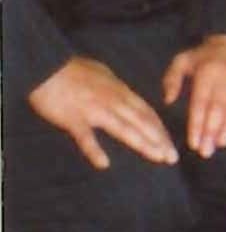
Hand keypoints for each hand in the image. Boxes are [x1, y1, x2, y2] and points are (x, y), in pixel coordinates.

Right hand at [24, 55, 177, 170]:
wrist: (46, 67)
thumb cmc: (73, 70)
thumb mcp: (104, 75)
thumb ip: (116, 89)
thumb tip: (126, 98)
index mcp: (120, 91)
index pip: (146, 113)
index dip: (159, 129)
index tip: (170, 143)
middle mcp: (113, 101)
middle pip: (141, 122)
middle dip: (159, 140)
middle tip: (172, 157)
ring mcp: (94, 110)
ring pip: (124, 129)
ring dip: (143, 143)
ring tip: (158, 157)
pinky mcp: (73, 119)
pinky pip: (85, 137)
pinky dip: (95, 150)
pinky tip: (103, 164)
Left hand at [161, 34, 225, 157]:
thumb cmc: (206, 53)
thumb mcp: (183, 60)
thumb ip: (171, 79)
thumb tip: (167, 101)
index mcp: (206, 72)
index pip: (200, 104)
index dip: (197, 125)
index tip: (194, 144)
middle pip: (218, 108)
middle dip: (211, 131)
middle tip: (207, 151)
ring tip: (223, 142)